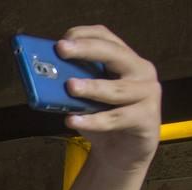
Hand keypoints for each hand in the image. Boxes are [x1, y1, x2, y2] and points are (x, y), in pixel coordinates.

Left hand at [57, 27, 160, 172]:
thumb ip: (73, 85)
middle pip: (114, 55)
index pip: (107, 38)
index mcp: (125, 60)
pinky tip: (72, 120)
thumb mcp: (85, 98)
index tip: (62, 40)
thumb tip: (44, 78)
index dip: (85, 35)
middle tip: (62, 49)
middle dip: (87, 50)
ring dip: (91, 87)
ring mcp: (147, 94)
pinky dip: (93, 121)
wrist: (122, 152)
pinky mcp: (147, 119)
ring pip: (116, 90)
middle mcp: (141, 72)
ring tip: (70, 86)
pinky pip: (116, 119)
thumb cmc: (102, 118)